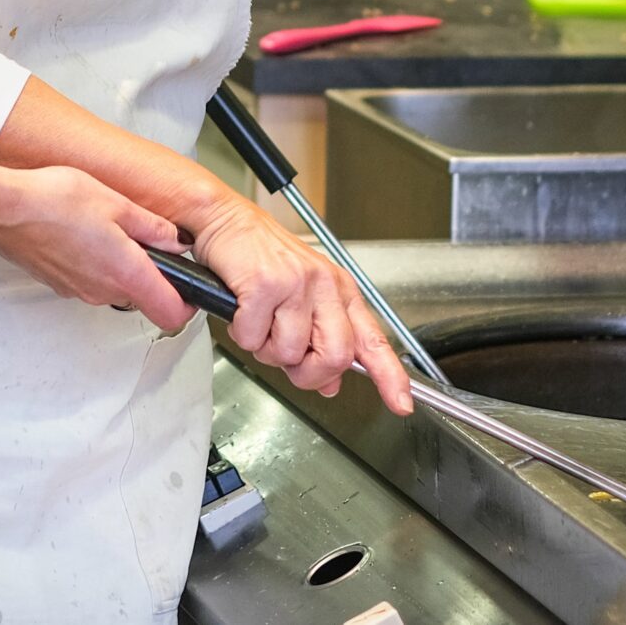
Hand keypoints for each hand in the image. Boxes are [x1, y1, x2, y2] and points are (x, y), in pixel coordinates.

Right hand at [0, 166, 193, 333]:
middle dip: (150, 273)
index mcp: (126, 273)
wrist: (2, 209)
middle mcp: (103, 290)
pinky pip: (88, 279)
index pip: (172, 315)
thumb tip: (174, 240)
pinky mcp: (59, 283)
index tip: (190, 284)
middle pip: (143, 298)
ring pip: (113, 287)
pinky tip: (82, 231)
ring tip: (108, 226)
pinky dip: (93, 261)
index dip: (187, 303)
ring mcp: (78, 290)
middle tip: (146, 238)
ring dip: (119, 264)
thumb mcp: (116, 203)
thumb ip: (152, 226)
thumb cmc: (53, 202)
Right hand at [188, 198, 414, 415]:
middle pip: (336, 357)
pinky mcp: (265, 285)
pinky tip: (241, 310)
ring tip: (258, 322)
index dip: (390, 377)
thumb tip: (330, 384)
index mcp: (339, 290)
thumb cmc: (260, 256)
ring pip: (289, 353)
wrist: (225, 220)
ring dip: (266, 350)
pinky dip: (242, 334)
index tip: (401, 404)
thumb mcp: (301, 297)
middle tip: (289, 361)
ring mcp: (296, 283)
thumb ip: (320, 341)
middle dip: (308, 373)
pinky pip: (253, 339)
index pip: (374, 340)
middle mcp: (324, 285)